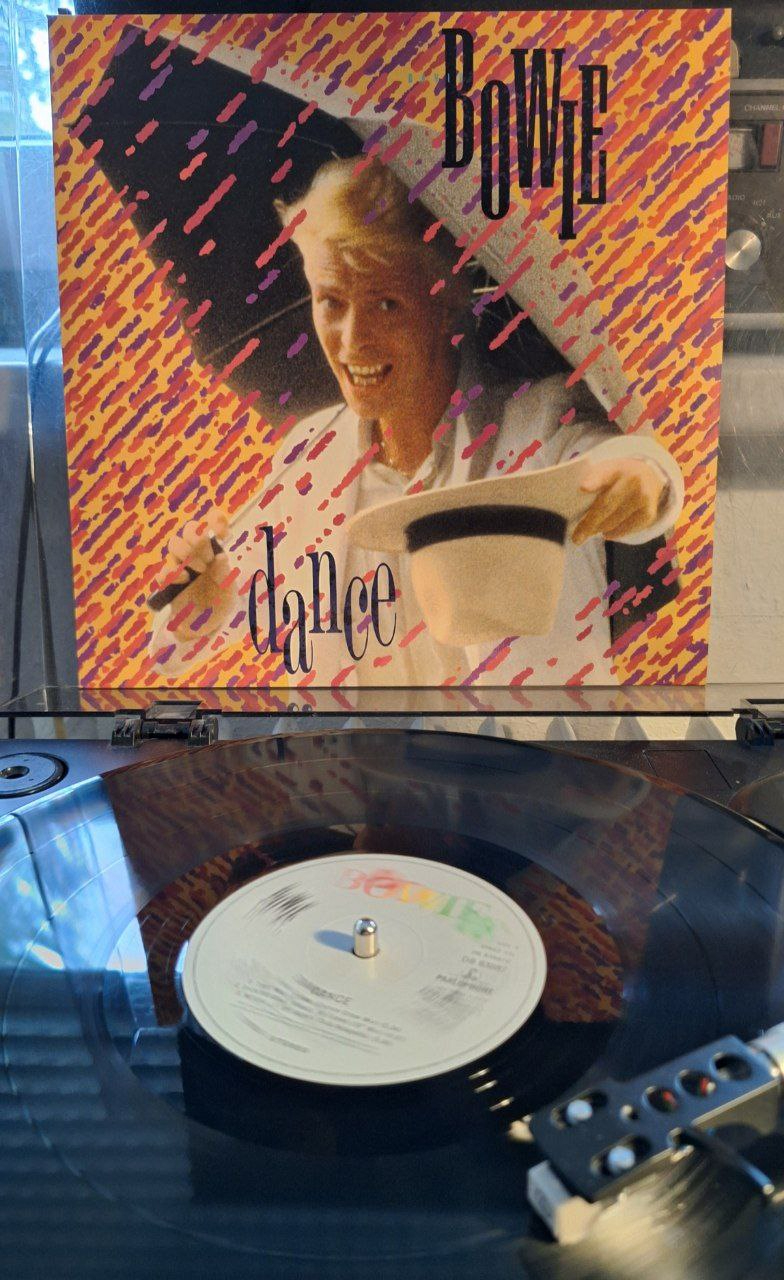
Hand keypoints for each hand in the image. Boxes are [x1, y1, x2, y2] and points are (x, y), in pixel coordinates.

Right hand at [155, 508, 231, 637]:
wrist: (204, 627)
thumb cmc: (219, 604)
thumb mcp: (229, 593)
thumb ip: (225, 575)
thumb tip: (221, 556)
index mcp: (214, 550)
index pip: (213, 524)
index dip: (215, 519)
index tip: (222, 528)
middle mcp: (196, 553)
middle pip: (189, 528)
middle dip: (198, 536)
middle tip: (209, 556)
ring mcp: (181, 565)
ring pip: (174, 543)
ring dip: (186, 552)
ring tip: (199, 570)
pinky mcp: (169, 581)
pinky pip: (163, 569)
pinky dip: (172, 571)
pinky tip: (184, 580)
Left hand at [572, 458, 665, 545]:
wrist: (649, 475)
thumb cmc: (616, 477)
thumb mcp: (605, 471)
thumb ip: (591, 484)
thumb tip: (571, 512)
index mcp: (614, 468)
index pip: (602, 475)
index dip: (593, 481)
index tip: (582, 488)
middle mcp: (631, 480)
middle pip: (605, 506)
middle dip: (588, 524)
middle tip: (576, 538)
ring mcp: (642, 497)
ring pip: (614, 522)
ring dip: (599, 529)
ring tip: (589, 532)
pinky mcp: (648, 513)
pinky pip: (626, 530)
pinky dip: (614, 533)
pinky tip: (607, 533)